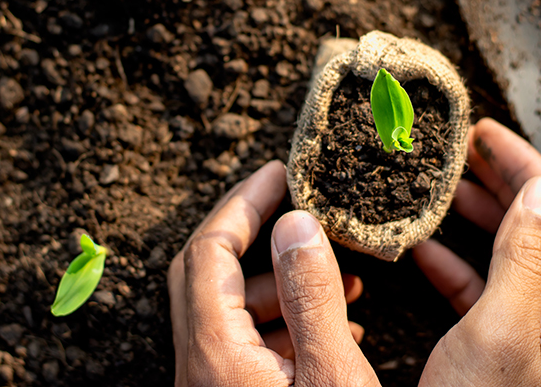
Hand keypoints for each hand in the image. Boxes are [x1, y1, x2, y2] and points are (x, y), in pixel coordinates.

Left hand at [168, 161, 379, 386]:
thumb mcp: (331, 374)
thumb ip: (311, 299)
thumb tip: (296, 224)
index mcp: (214, 350)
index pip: (209, 250)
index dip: (244, 203)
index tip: (279, 174)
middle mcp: (198, 365)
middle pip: (208, 271)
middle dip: (252, 230)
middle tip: (291, 202)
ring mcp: (209, 383)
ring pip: (230, 309)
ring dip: (279, 283)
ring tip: (343, 278)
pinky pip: (243, 344)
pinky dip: (282, 322)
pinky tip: (332, 328)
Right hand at [413, 118, 540, 385]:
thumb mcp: (501, 333)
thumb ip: (524, 259)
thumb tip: (540, 190)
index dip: (524, 163)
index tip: (484, 134)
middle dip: (505, 182)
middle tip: (463, 152)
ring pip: (516, 257)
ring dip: (483, 219)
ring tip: (446, 191)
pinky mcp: (514, 356)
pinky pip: (492, 295)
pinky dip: (462, 266)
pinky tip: (428, 255)